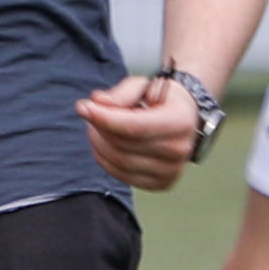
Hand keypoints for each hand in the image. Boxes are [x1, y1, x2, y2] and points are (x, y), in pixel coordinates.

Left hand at [78, 69, 202, 191]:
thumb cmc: (160, 99)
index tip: (84, 107)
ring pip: (119, 162)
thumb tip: (97, 101)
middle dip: (99, 127)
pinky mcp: (161, 183)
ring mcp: (171, 170)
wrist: (185, 118)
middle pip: (123, 145)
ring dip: (98, 143)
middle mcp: (180, 150)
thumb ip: (121, 93)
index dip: (105, 119)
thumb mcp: (143, 86)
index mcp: (180, 122)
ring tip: (97, 125)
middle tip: (90, 111)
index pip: (135, 127)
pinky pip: (121, 175)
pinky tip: (104, 142)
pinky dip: (105, 159)